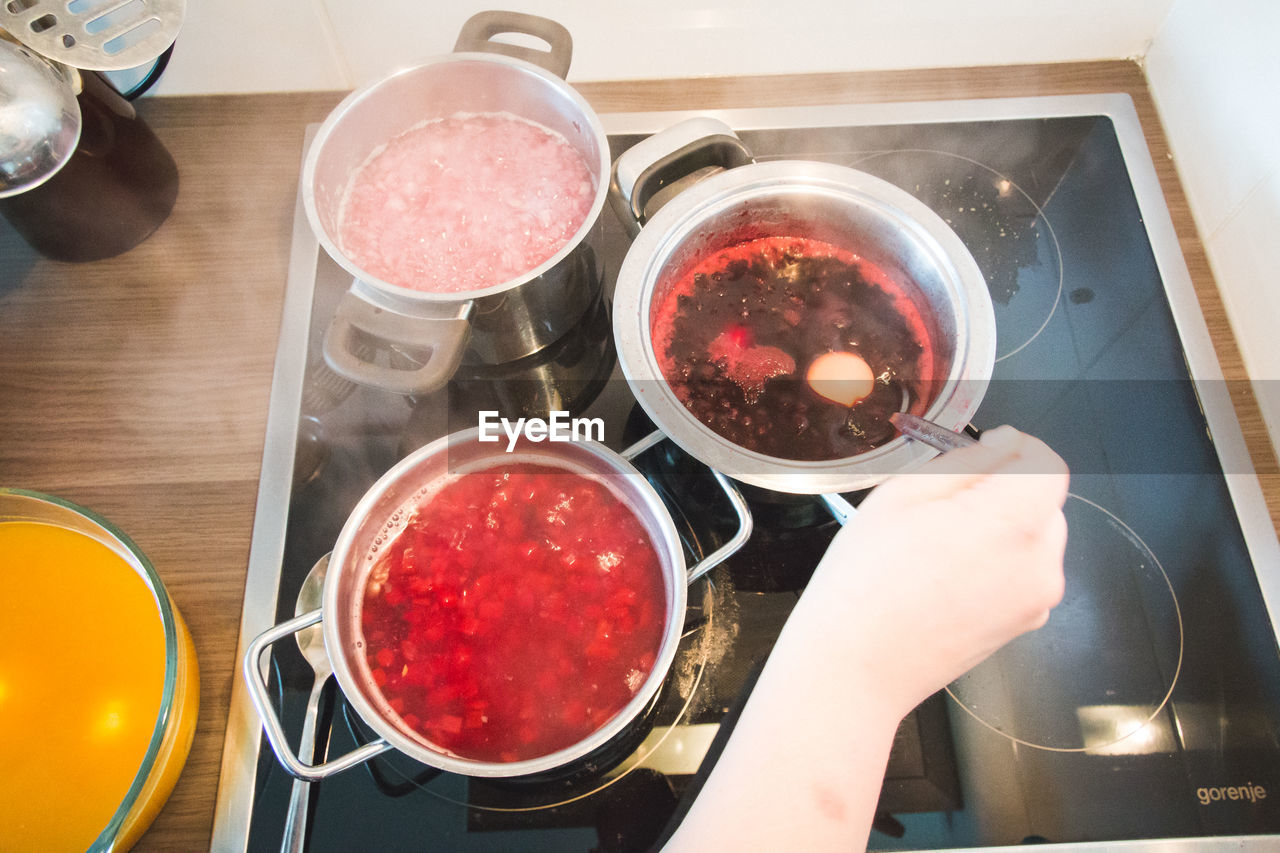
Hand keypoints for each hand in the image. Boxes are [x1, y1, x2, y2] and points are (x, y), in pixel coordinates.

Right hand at [799, 425, 1069, 718]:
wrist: (858, 667)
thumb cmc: (867, 583)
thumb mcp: (905, 493)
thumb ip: (968, 458)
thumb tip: (1007, 445)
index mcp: (1014, 523)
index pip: (1048, 463)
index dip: (1014, 448)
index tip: (980, 451)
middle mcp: (1040, 564)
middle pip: (1043, 500)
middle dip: (1001, 490)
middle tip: (938, 506)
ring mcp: (1037, 601)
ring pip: (1033, 536)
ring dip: (998, 527)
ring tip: (936, 548)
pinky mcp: (1024, 624)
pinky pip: (1021, 572)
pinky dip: (994, 563)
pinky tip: (945, 577)